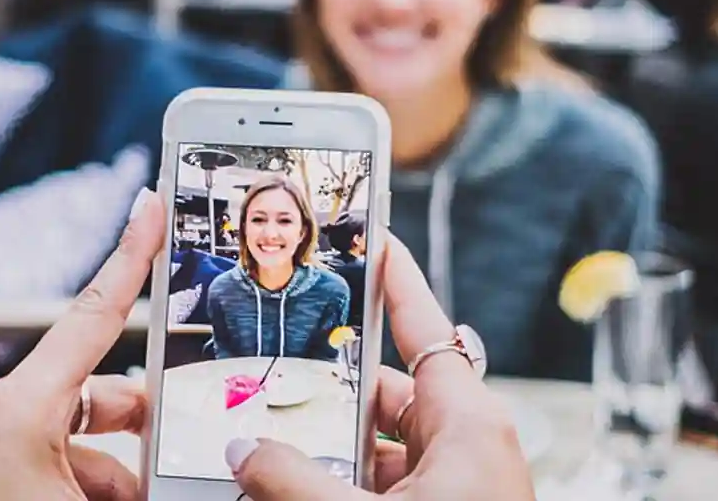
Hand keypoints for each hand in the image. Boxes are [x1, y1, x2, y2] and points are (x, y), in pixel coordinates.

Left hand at [0, 189, 165, 500]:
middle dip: (142, 432)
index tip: (153, 207)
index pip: (93, 315)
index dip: (132, 256)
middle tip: (180, 460)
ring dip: (111, 475)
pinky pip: (40, 459)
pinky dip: (75, 485)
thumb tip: (181, 475)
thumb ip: (138, 482)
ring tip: (132, 497)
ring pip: (71, 438)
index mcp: (18, 409)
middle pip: (96, 395)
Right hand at [227, 237, 534, 499]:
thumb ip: (295, 481)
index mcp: (470, 426)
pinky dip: (344, 485)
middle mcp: (468, 449)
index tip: (373, 240)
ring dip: (327, 448)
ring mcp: (457, 489)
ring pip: (382, 449)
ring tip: (265, 441)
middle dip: (327, 390)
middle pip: (390, 394)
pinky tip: (290, 487)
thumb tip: (247, 449)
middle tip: (272, 370)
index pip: (427, 331)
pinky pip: (388, 486)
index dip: (396, 284)